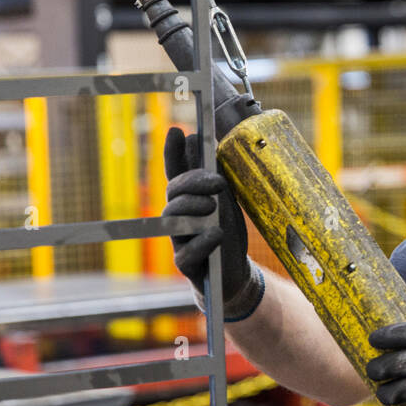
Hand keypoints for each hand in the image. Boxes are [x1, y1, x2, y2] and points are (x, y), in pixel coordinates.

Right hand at [162, 126, 262, 321]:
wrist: (234, 274)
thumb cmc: (226, 232)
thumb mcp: (224, 200)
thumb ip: (212, 175)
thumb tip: (200, 140)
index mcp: (188, 199)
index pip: (176, 172)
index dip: (172, 152)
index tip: (176, 131)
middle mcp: (179, 218)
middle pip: (173, 193)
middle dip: (192, 183)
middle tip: (217, 184)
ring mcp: (179, 241)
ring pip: (172, 219)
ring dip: (192, 208)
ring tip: (213, 208)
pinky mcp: (186, 266)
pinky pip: (186, 253)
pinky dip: (202, 241)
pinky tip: (216, 234)